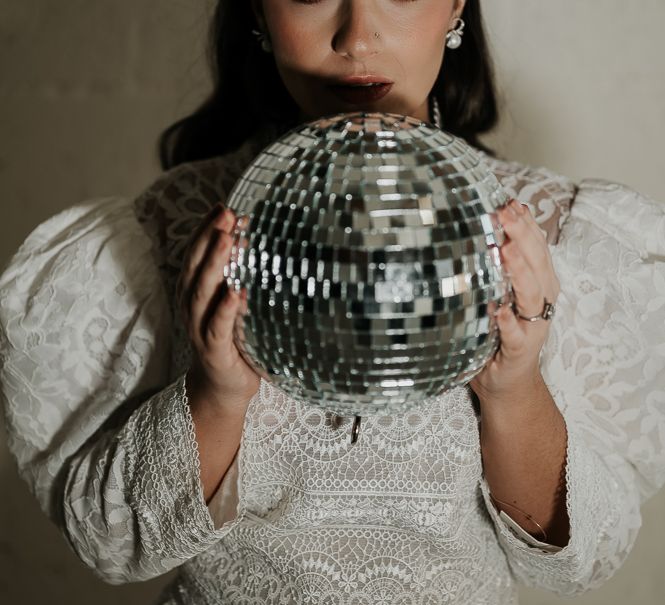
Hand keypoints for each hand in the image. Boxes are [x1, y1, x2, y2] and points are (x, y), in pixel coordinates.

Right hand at [177, 203, 259, 406]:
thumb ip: (241, 276)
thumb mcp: (236, 304)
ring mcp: (199, 328)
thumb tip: (261, 245)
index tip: (225, 207)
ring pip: (201, 292)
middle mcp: (192, 306)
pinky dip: (226, 309)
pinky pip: (217, 327)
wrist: (224, 386)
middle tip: (227, 214)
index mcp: (195, 292)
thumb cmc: (234, 340)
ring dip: (214, 264)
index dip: (207, 229)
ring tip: (229, 240)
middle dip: (210, 237)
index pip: (196, 254)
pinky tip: (236, 292)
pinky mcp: (213, 350)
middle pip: (195, 266)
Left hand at [471, 199, 559, 403]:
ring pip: (532, 296)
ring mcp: (532, 328)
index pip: (536, 249)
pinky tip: (499, 310)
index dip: (526, 225)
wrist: (508, 384)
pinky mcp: (520, 351)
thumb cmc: (499, 335)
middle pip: (538, 264)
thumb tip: (488, 231)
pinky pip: (515, 336)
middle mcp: (540, 303)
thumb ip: (500, 269)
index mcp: (538, 286)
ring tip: (506, 250)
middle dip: (523, 237)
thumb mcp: (500, 296)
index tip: (510, 202)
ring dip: (521, 272)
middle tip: (505, 213)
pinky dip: (509, 323)